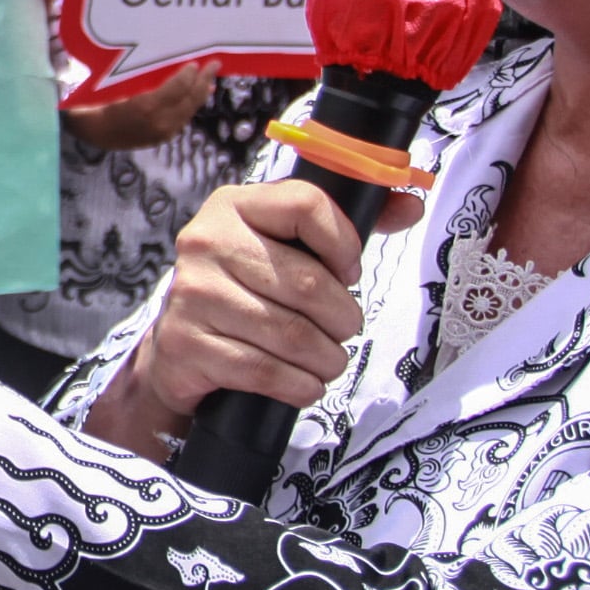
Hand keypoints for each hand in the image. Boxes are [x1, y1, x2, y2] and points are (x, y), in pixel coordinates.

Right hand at [63, 61, 217, 150]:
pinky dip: (192, 106)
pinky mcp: (162, 138)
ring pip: (189, 111)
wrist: (91, 132)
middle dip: (203, 81)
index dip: (189, 74)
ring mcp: (162, 133)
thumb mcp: (117, 84)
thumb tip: (165, 64)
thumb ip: (141, 76)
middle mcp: (159, 122)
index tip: (195, 61)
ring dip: (201, 94)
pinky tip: (196, 97)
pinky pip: (183, 119)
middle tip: (214, 64)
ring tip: (209, 80)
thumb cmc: (99, 102)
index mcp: (146, 106)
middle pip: (189, 99)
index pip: (178, 87)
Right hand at [80, 178, 423, 456]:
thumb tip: (408, 205)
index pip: (304, 205)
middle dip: (342, 317)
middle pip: (306, 281)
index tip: (349, 271)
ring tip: (330, 361)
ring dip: (326, 358)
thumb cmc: (245, 290)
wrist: (180, 346)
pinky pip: (264, 370)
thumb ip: (344, 226)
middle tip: (346, 330)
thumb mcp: (286, 247)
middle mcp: (206, 242)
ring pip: (290, 333)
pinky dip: (299, 385)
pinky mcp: (187, 344)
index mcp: (233, 206)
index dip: (343, 241)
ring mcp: (193, 295)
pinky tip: (306, 383)